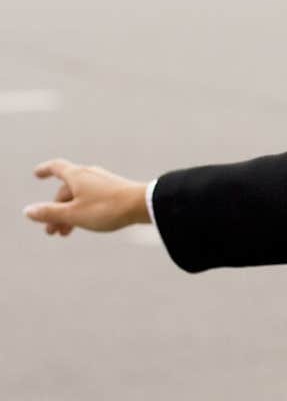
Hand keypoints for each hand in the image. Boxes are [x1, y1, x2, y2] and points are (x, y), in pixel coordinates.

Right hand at [23, 159, 149, 235]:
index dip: (45, 170)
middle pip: (66, 190)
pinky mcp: (116, 190)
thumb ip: (50, 213)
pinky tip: (86, 223)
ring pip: (80, 196)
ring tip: (66, 233)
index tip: (37, 174)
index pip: (56, 168)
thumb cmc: (107, 208)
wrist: (144, 205)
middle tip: (51, 231)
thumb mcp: (74, 214)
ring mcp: (104, 181)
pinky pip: (92, 198)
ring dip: (69, 213)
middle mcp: (89, 174)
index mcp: (77, 175)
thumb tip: (28, 211)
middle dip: (56, 209)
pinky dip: (83, 210)